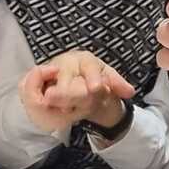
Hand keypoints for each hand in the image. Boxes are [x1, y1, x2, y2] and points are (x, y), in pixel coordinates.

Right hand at [18, 50, 136, 135]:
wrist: (73, 73)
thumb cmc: (91, 74)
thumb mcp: (107, 76)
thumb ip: (117, 84)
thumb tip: (130, 92)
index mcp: (86, 60)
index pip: (90, 67)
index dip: (94, 78)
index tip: (97, 88)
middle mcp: (66, 64)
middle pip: (67, 81)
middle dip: (69, 94)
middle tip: (71, 104)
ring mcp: (51, 74)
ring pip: (53, 89)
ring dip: (58, 101)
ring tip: (62, 109)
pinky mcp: (40, 83)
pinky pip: (39, 94)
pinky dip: (45, 103)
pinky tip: (48, 109)